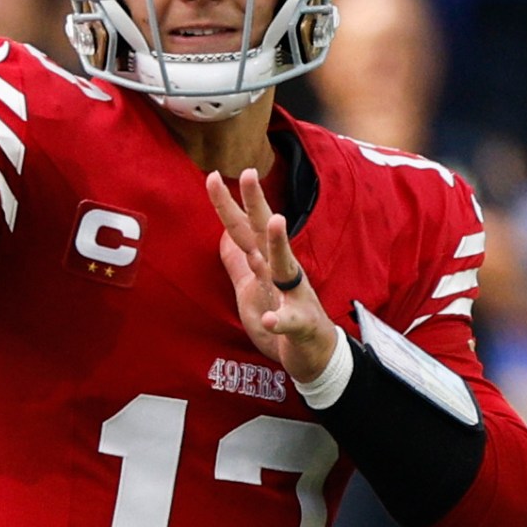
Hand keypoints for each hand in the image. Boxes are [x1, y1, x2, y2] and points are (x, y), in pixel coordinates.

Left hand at [207, 167, 344, 382]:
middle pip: (264, 234)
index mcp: (265, 265)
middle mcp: (280, 273)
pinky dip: (282, 320)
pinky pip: (291, 321)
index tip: (212, 176)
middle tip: (249, 172)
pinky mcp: (302, 324)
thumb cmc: (284, 318)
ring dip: (278, 244)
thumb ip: (239, 263)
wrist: (315, 354)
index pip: (243, 230)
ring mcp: (294, 296)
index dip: (228, 205)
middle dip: (257, 203)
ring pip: (285, 267)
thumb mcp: (254, 288)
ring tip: (274, 221)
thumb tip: (224, 235)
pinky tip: (273, 319)